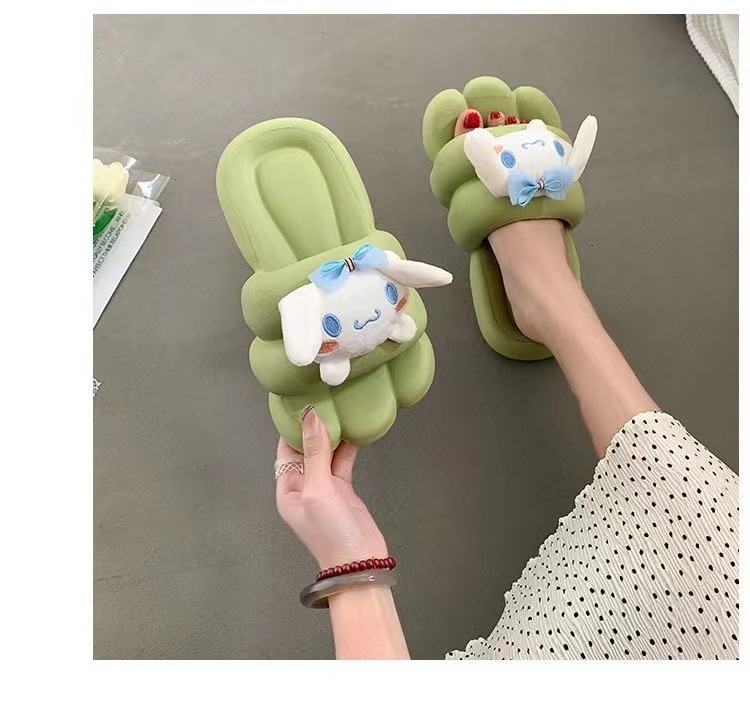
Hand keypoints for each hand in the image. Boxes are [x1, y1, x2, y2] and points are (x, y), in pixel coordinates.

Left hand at [275, 408, 387, 569]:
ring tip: (339, 410)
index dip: (292, 429)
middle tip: (323, 401)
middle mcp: (303, 487)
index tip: (302, 405)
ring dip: (331, 435)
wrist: (360, 562)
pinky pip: (341, 462)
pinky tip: (354, 431)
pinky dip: (347, 447)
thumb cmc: (331, 533)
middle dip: (313, 428)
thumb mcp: (319, 490)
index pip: (285, 451)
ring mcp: (324, 488)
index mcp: (287, 490)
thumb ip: (315, 454)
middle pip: (305, 449)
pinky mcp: (343, 489)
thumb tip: (311, 419)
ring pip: (325, 453)